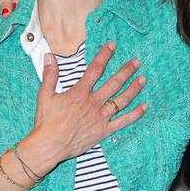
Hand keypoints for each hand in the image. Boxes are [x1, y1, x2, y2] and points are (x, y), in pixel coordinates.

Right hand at [19, 42, 147, 172]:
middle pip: (114, 83)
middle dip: (127, 71)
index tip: (113, 46)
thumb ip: (50, 75)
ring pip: (122, 100)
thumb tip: (49, 56)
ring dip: (134, 89)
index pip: (95, 69)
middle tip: (137, 62)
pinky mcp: (104, 131)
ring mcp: (101, 117)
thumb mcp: (45, 95)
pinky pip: (123, 121)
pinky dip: (135, 114)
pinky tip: (144, 107)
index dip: (105, 55)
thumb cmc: (46, 122)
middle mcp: (93, 102)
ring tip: (143, 79)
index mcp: (80, 92)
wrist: (50, 145)